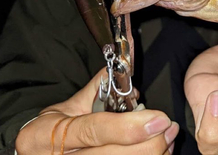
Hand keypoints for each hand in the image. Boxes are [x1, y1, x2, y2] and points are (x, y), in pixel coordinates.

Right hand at [15, 68, 178, 154]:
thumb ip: (95, 89)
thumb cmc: (47, 132)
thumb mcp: (63, 108)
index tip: (159, 119)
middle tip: (169, 127)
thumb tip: (121, 70)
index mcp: (51, 135)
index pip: (96, 131)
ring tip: (166, 140)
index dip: (131, 127)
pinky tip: (156, 153)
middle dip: (151, 144)